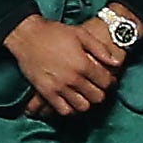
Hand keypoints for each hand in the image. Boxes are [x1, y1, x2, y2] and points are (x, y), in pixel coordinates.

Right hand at [7, 12, 124, 119]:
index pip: (106, 83)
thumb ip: (100, 49)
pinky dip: (70, 109)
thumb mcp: (81, 34)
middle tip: (96, 87)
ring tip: (84, 94)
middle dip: (100, 92)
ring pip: (82, 107)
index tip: (107, 80)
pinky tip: (70, 100)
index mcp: (83, 64)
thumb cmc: (54, 32)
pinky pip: (63, 110)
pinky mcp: (46, 93)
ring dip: (86, 102)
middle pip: (97, 97)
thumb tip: (116, 62)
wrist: (27, 35)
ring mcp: (59, 87)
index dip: (110, 82)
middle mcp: (73, 79)